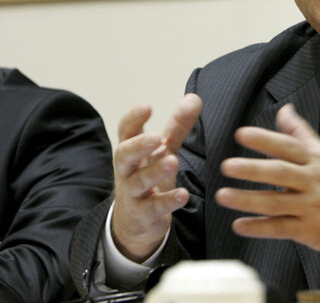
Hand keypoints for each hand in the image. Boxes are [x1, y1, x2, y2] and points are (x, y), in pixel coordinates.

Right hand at [110, 94, 201, 261]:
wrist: (134, 221)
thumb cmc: (148, 176)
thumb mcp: (163, 150)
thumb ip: (178, 126)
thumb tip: (194, 98)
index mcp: (131, 151)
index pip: (126, 131)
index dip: (134, 118)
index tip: (146, 106)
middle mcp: (127, 171)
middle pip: (124, 155)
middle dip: (139, 145)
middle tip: (157, 137)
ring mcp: (133, 193)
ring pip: (139, 182)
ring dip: (155, 172)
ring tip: (173, 161)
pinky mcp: (144, 214)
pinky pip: (153, 208)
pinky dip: (168, 201)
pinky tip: (183, 195)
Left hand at [215, 104, 319, 251]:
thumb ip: (299, 132)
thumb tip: (284, 109)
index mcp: (314, 160)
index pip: (288, 147)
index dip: (265, 140)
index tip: (242, 134)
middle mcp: (312, 181)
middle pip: (281, 173)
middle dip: (253, 169)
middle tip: (227, 166)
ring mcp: (311, 206)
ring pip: (276, 202)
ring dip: (248, 199)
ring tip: (223, 195)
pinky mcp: (308, 230)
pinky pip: (281, 228)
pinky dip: (259, 228)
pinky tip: (240, 225)